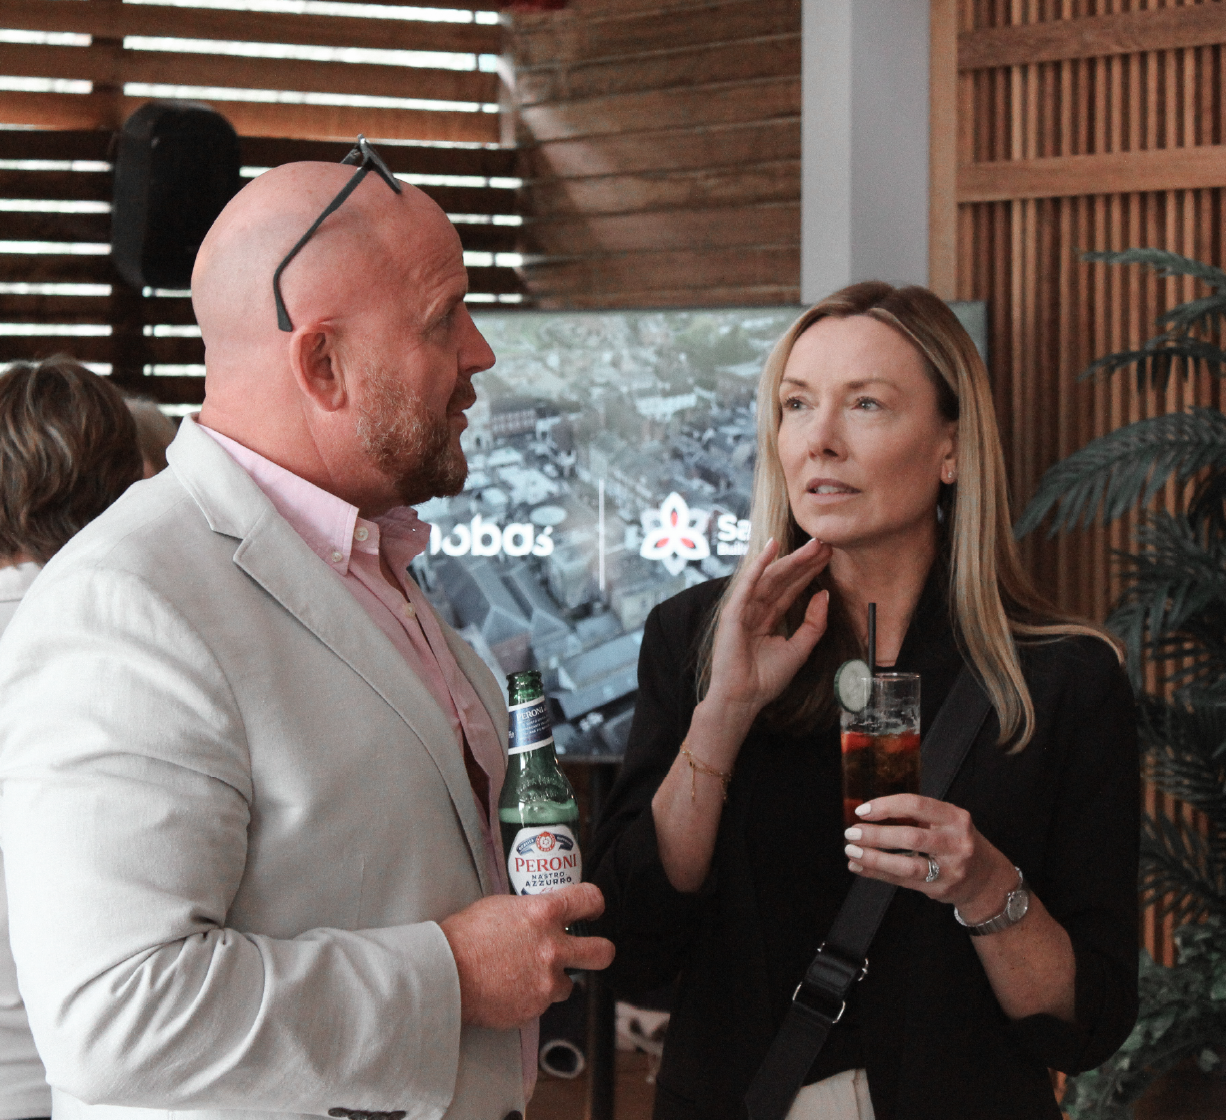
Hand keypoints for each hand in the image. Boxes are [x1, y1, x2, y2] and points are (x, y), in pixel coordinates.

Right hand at [439, 883, 614, 1029]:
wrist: (444, 974)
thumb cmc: (465, 936)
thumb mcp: (502, 906)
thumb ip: (533, 910)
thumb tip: (545, 913)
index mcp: (545, 913)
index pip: (590, 900)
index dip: (594, 904)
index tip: (592, 910)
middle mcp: (553, 947)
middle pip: (602, 952)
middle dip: (599, 950)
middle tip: (588, 951)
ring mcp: (546, 982)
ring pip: (568, 984)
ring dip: (553, 980)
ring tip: (525, 975)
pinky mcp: (535, 1009)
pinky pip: (543, 1003)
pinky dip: (531, 998)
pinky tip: (509, 990)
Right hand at [706, 537, 831, 726]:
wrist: (743, 698)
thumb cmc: (766, 679)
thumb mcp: (799, 649)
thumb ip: (813, 624)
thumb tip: (824, 594)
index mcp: (768, 618)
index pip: (792, 589)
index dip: (810, 572)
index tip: (829, 556)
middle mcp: (755, 609)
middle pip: (784, 579)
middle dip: (805, 562)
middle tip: (825, 543)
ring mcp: (743, 609)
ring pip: (771, 577)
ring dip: (791, 559)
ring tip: (813, 545)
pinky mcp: (733, 612)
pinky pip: (749, 583)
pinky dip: (759, 564)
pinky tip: (773, 546)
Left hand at [842, 794, 1018, 917]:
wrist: (987, 880)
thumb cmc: (957, 842)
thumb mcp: (947, 822)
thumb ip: (916, 816)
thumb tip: (869, 813)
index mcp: (955, 817)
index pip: (916, 805)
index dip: (886, 806)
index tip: (862, 810)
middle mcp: (956, 842)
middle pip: (910, 837)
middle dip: (876, 835)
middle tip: (851, 833)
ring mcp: (950, 868)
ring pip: (906, 865)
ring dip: (874, 858)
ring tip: (851, 852)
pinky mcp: (940, 888)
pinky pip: (903, 881)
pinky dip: (877, 873)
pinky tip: (859, 867)